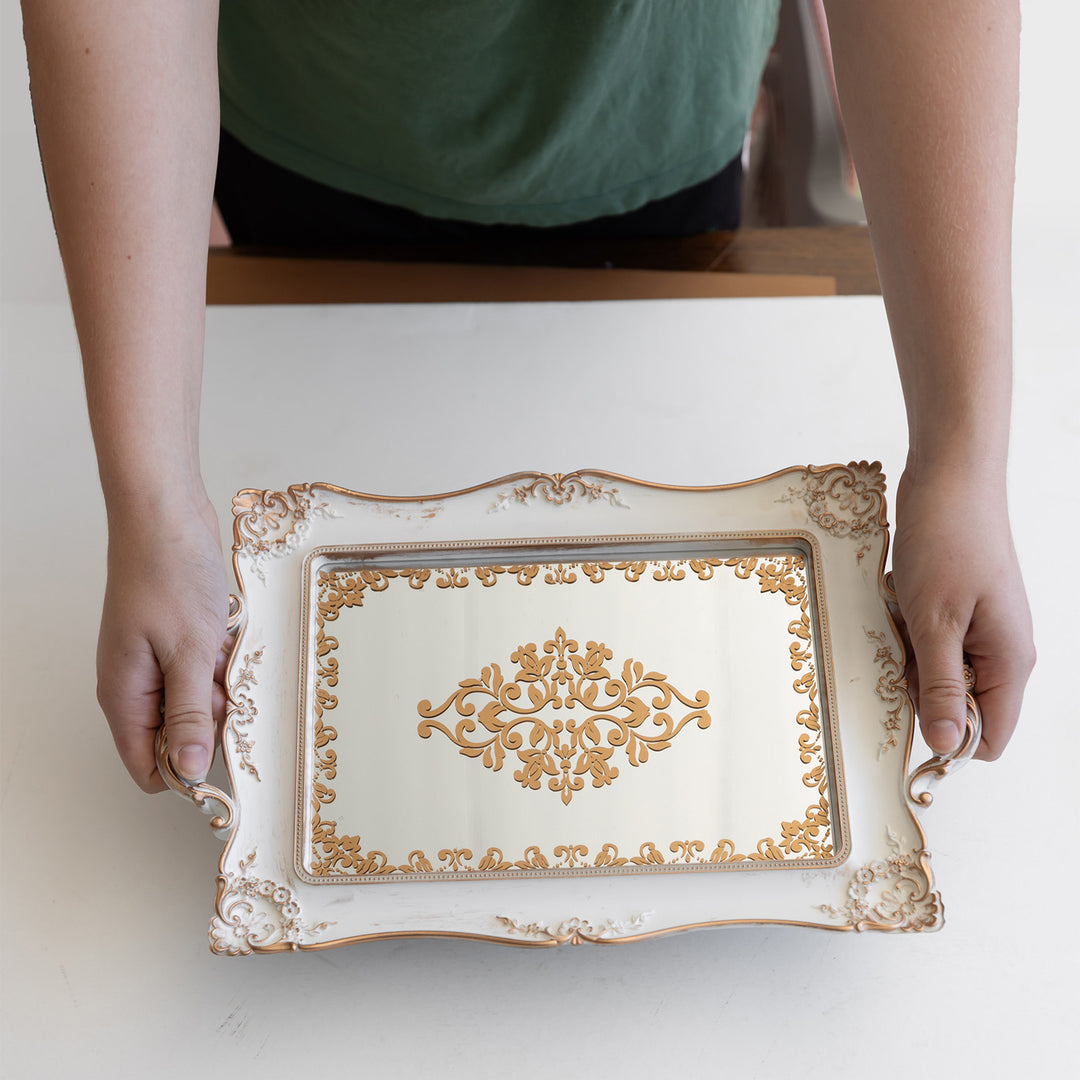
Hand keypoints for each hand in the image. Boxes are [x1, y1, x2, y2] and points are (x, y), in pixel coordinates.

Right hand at [96, 499, 231, 790]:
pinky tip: (231, 635)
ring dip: (223, 686)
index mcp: (125, 696)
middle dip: (215, 720)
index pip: (148, 766)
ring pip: (199, 700)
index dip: (185, 774)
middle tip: (233, 684)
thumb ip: (190, 714)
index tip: (227, 761)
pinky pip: (206, 669)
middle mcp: (136, 684)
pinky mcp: (178, 639)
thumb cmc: (168, 574)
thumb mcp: (188, 652)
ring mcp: (157, 660)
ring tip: (231, 651)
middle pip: (179, 736)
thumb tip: (188, 772)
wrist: (165, 513)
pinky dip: (224, 660)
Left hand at [891, 466, 1034, 760]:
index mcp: (1010, 661)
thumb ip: (941, 687)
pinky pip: (927, 639)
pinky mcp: (957, 608)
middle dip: (920, 685)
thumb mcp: (935, 622)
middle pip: (957, 704)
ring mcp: (980, 628)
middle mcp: (1002, 651)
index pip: (988, 736)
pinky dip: (908, 626)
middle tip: (905, 642)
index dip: (948, 737)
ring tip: (904, 612)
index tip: (908, 713)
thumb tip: (945, 746)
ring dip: (910, 651)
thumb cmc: (947, 542)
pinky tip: (902, 596)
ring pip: (936, 669)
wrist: (950, 478)